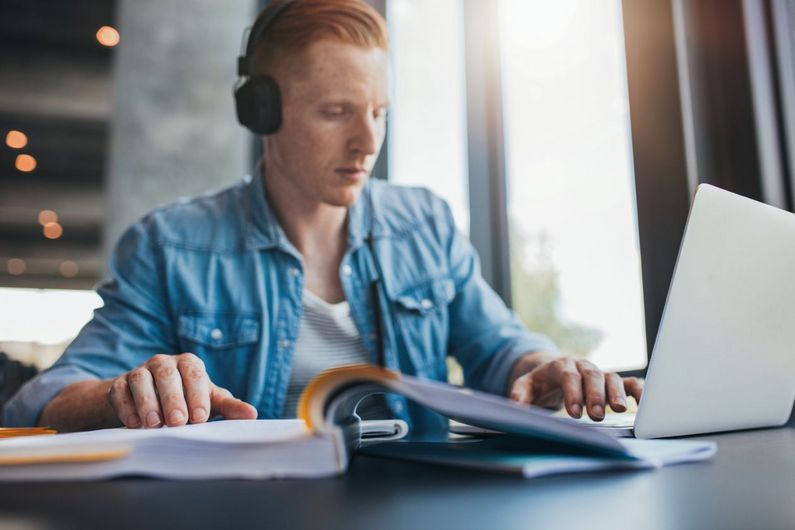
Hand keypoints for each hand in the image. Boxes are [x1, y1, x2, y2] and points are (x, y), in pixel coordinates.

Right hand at [107, 353, 257, 427]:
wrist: (149, 400)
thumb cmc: (187, 400)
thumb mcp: (208, 401)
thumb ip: (229, 407)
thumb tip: (253, 415)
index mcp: (189, 363)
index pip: (194, 374)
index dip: (197, 394)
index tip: (200, 418)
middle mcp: (163, 363)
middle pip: (167, 376)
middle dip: (173, 399)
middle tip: (178, 422)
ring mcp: (139, 371)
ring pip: (141, 380)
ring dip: (148, 403)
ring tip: (155, 424)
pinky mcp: (119, 385)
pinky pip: (119, 391)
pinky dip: (126, 407)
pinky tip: (134, 424)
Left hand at [508, 355, 642, 420]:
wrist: (554, 371)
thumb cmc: (541, 382)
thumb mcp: (525, 386)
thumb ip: (520, 394)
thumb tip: (515, 408)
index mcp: (561, 365)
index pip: (568, 376)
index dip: (572, 393)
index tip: (574, 413)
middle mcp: (582, 366)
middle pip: (592, 376)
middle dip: (595, 396)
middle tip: (596, 416)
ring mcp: (599, 373)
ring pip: (611, 378)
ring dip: (616, 393)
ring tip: (619, 410)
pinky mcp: (611, 381)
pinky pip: (629, 382)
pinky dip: (638, 390)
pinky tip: (644, 403)